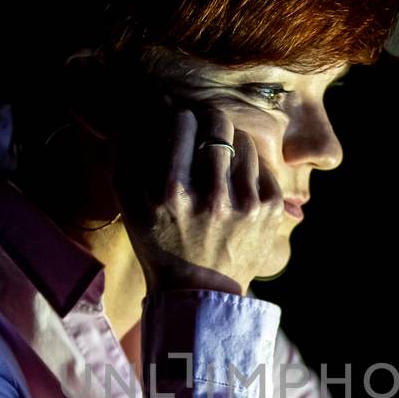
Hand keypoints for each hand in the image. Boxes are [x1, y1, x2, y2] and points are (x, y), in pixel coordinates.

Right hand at [112, 97, 285, 295]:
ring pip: (243, 140)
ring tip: (220, 159)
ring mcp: (244, 205)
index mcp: (170, 194)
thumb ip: (128, 152)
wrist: (199, 293)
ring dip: (230, 142)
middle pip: (217, 123)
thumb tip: (149, 104)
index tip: (179, 123)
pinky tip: (236, 182)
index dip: (179, 116)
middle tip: (203, 129)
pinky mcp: (270, 211)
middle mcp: (210, 198)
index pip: (181, 122)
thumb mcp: (130, 203)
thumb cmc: (159, 243)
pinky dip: (249, 167)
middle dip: (208, 120)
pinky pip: (262, 164)